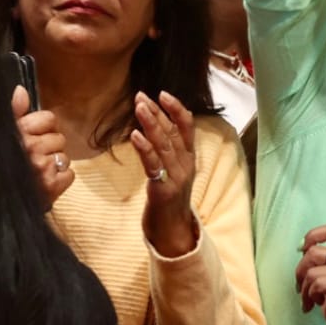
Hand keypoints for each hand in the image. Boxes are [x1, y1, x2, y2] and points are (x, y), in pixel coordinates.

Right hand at [14, 85, 70, 208]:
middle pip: (58, 138)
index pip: (49, 119)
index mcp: (18, 132)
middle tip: (33, 159)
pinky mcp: (51, 186)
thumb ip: (13, 112)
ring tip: (37, 173)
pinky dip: (60, 180)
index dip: (44, 128)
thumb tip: (21, 90)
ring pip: (64, 157)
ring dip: (54, 165)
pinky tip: (45, 184)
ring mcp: (41, 167)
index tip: (34, 138)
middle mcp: (30, 147)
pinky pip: (69, 175)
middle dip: (50, 148)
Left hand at [132, 91, 198, 258]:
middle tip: (141, 96)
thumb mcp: (173, 170)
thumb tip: (156, 126)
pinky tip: (136, 136)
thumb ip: (168, 150)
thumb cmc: (169, 198)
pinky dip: (145, 148)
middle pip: (172, 132)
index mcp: (189, 158)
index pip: (187, 127)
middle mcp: (186, 164)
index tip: (162, 94)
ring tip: (139, 107)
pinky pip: (153, 165)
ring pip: (164, 145)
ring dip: (151, 124)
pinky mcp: (163, 189)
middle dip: (157, 112)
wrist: (173, 230)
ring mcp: (176, 177)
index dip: (176, 109)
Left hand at [295, 224, 325, 324]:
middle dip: (300, 272)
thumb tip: (301, 248)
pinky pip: (316, 285)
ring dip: (304, 289)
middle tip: (301, 288)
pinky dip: (310, 297)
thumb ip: (321, 261)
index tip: (302, 251)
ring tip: (310, 300)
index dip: (312, 236)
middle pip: (313, 252)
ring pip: (312, 271)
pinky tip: (316, 305)